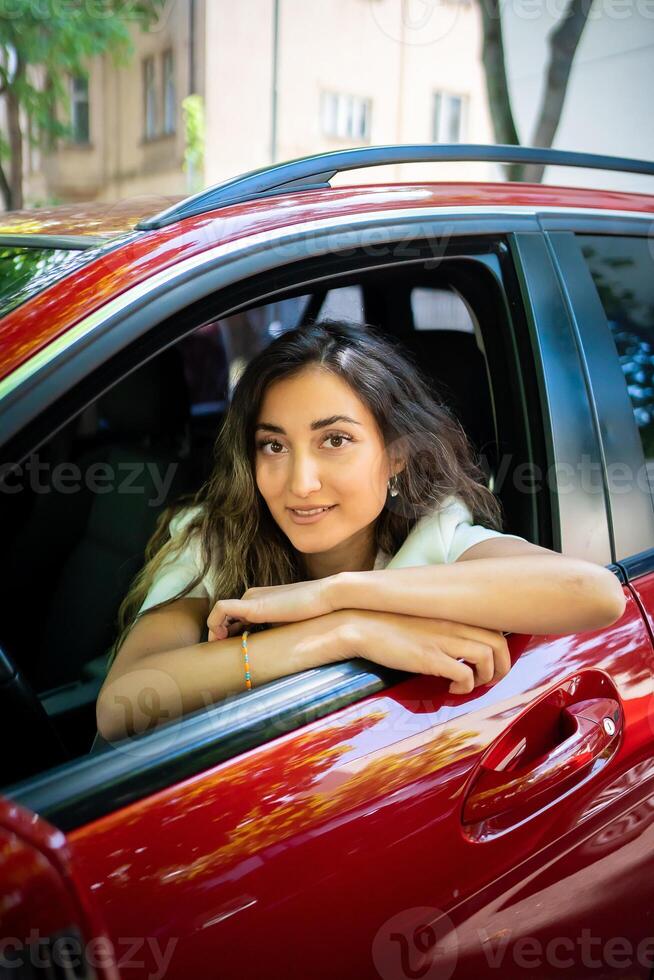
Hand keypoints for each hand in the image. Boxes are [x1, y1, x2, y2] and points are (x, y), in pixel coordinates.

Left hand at [207, 577, 337, 640]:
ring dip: (215, 632)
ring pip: (220, 614)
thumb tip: (263, 653)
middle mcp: (251, 596)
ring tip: (219, 648)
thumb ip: (270, 632)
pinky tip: (221, 638)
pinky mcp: (252, 605)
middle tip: (219, 655)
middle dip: (219, 635)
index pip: (233, 617)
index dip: (227, 634)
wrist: (324, 598)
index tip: (229, 651)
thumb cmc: (310, 613)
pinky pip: (221, 610)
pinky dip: (214, 623)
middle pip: (224, 617)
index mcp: (258, 600)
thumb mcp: (285, 625)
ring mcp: (251, 598)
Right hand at [295, 609, 511, 693]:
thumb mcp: (423, 618)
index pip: (495, 627)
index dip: (501, 650)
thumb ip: (443, 625)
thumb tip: (456, 640)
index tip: (491, 664)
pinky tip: (450, 688)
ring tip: (469, 685)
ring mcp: (444, 640)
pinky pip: (465, 675)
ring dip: (485, 678)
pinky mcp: (431, 658)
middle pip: (499, 644)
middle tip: (488, 680)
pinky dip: (465, 686)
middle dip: (501, 668)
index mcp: (453, 613)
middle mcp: (454, 623)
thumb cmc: (389, 623)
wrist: (361, 624)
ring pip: (487, 659)